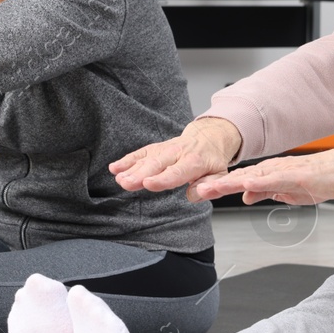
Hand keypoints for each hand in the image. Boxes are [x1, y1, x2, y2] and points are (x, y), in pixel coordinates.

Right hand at [111, 117, 242, 195]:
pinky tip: (115, 168)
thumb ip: (207, 186)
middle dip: (140, 174)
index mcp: (195, 161)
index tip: (148, 184)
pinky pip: (140, 153)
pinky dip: (127, 160)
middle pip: (157, 165)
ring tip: (119, 178)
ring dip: (131, 168)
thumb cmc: (211, 161)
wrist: (208, 137)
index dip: (162, 179)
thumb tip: (192, 195)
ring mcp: (164, 149)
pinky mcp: (155, 148)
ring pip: (146, 159)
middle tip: (127, 183)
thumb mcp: (218, 175)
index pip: (176, 172)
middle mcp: (177, 153)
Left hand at [187, 134, 333, 205]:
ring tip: (211, 187)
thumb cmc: (318, 179)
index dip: (216, 187)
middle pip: (238, 178)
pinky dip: (260, 183)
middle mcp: (271, 171)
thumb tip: (245, 196)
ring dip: (231, 183)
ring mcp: (284, 172)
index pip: (237, 182)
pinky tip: (247, 186)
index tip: (196, 192)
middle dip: (215, 185)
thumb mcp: (286, 192)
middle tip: (193, 190)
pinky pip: (276, 180)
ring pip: (252, 178)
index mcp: (267, 175)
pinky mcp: (298, 176)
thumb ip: (266, 192)